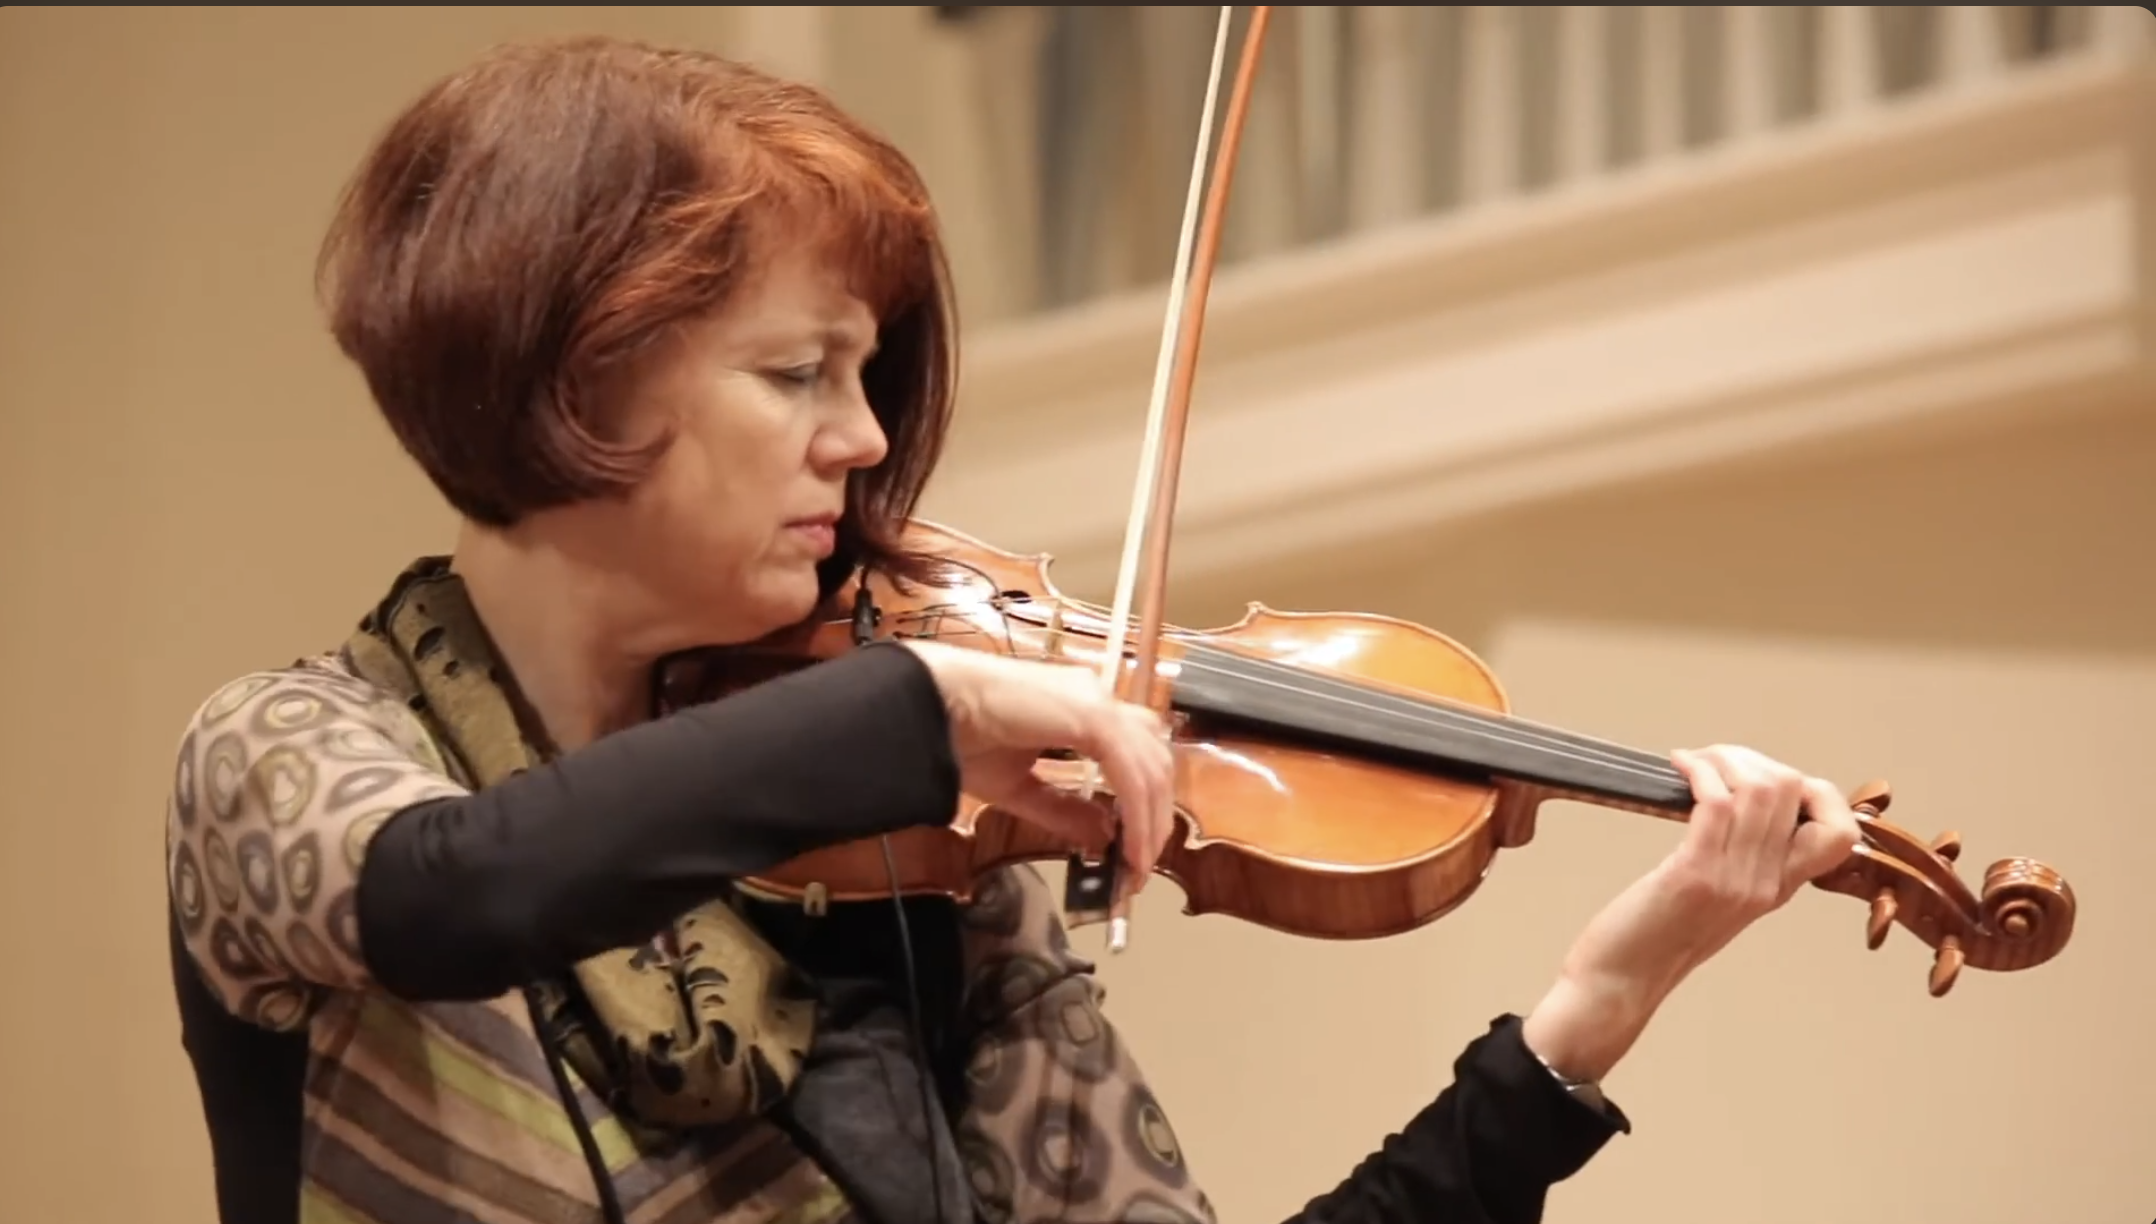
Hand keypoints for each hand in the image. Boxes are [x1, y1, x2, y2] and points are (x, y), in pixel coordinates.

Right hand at [899, 640, 1174, 890]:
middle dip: (1155, 818)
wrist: (931, 707)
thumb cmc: (960, 737)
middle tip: (1140, 867)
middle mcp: (1096, 698)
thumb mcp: (1020, 787)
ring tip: (1136, 866)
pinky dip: (1137, 815)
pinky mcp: (1091, 715)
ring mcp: (1096, 702)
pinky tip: (1128, 848)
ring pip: (1151, 768)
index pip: (1135, 752)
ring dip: (1150, 822)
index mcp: (1079, 707)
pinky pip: (1131, 773)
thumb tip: (1102, 835)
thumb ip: (1064, 809)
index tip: (1134, 848)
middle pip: (1154, 761)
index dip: (1144, 801)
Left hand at [1522, 744, 1861, 1081]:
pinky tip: (1677, 768)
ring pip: (1760, 788)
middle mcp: (1766, 883)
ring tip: (1693, 763)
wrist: (1621, 982)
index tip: (1764, 779)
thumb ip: (1742, 859)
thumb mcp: (1719, 898)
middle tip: (1711, 762)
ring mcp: (1734, 879)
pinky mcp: (1695, 874)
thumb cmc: (1656, 933)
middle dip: (1750, 759)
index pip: (1841, 832)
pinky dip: (1698, 771)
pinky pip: (1715, 801)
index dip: (1817, 791)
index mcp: (1778, 888)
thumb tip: (1739, 802)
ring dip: (1723, 759)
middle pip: (1795, 790)